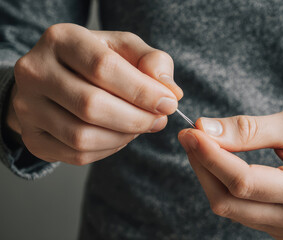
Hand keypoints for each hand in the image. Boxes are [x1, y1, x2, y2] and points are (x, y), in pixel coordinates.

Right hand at [6, 23, 182, 164]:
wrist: (57, 80)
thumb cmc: (96, 63)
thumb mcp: (125, 49)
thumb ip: (152, 62)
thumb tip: (170, 91)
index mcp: (61, 40)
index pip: (103, 67)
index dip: (142, 90)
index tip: (169, 103)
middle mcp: (35, 71)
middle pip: (91, 105)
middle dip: (137, 118)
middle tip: (159, 119)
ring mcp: (28, 107)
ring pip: (82, 135)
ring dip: (124, 136)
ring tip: (141, 126)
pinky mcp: (33, 137)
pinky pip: (77, 154)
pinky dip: (109, 149)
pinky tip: (121, 136)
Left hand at [178, 110, 282, 239]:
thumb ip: (251, 129)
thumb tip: (206, 130)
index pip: (243, 181)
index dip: (210, 156)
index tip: (190, 132)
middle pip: (228, 201)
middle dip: (203, 166)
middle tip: (192, 136)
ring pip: (229, 209)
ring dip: (210, 176)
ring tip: (205, 146)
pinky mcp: (280, 232)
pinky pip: (239, 212)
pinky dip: (224, 186)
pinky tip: (223, 164)